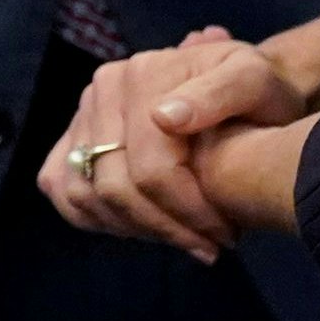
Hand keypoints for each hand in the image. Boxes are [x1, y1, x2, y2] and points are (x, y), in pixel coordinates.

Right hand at [39, 27, 309, 263]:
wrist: (242, 88)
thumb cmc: (256, 91)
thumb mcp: (256, 83)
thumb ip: (218, 93)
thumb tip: (164, 117)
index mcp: (142, 74)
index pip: (149, 167)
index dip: (186, 211)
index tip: (224, 235)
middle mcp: (102, 89)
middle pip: (114, 186)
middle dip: (164, 228)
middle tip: (209, 246)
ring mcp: (83, 114)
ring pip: (86, 194)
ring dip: (134, 228)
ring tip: (181, 237)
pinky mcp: (73, 137)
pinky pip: (62, 187)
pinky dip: (94, 217)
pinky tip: (140, 227)